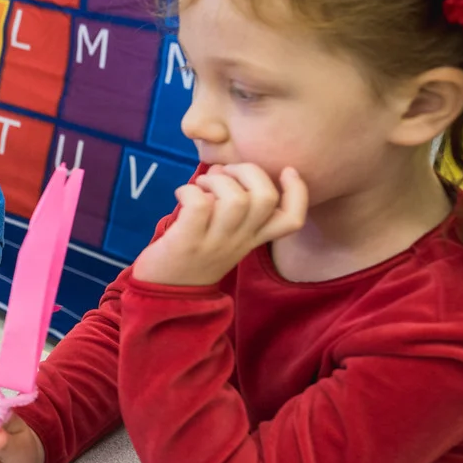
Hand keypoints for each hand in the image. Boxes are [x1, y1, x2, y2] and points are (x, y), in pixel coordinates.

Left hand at [132, 164, 307, 287]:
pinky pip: (199, 206)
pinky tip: (182, 194)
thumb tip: (222, 168)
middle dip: (249, 171)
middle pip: (266, 198)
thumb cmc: (191, 254)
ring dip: (216, 180)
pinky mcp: (187, 242)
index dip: (298, 192)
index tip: (287, 170)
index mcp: (252, 238)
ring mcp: (215, 243)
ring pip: (236, 200)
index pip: (292, 220)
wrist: (164, 294)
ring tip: (200, 185)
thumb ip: (229, 204)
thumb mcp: (221, 234)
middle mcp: (239, 241)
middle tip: (224, 173)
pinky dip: (189, 191)